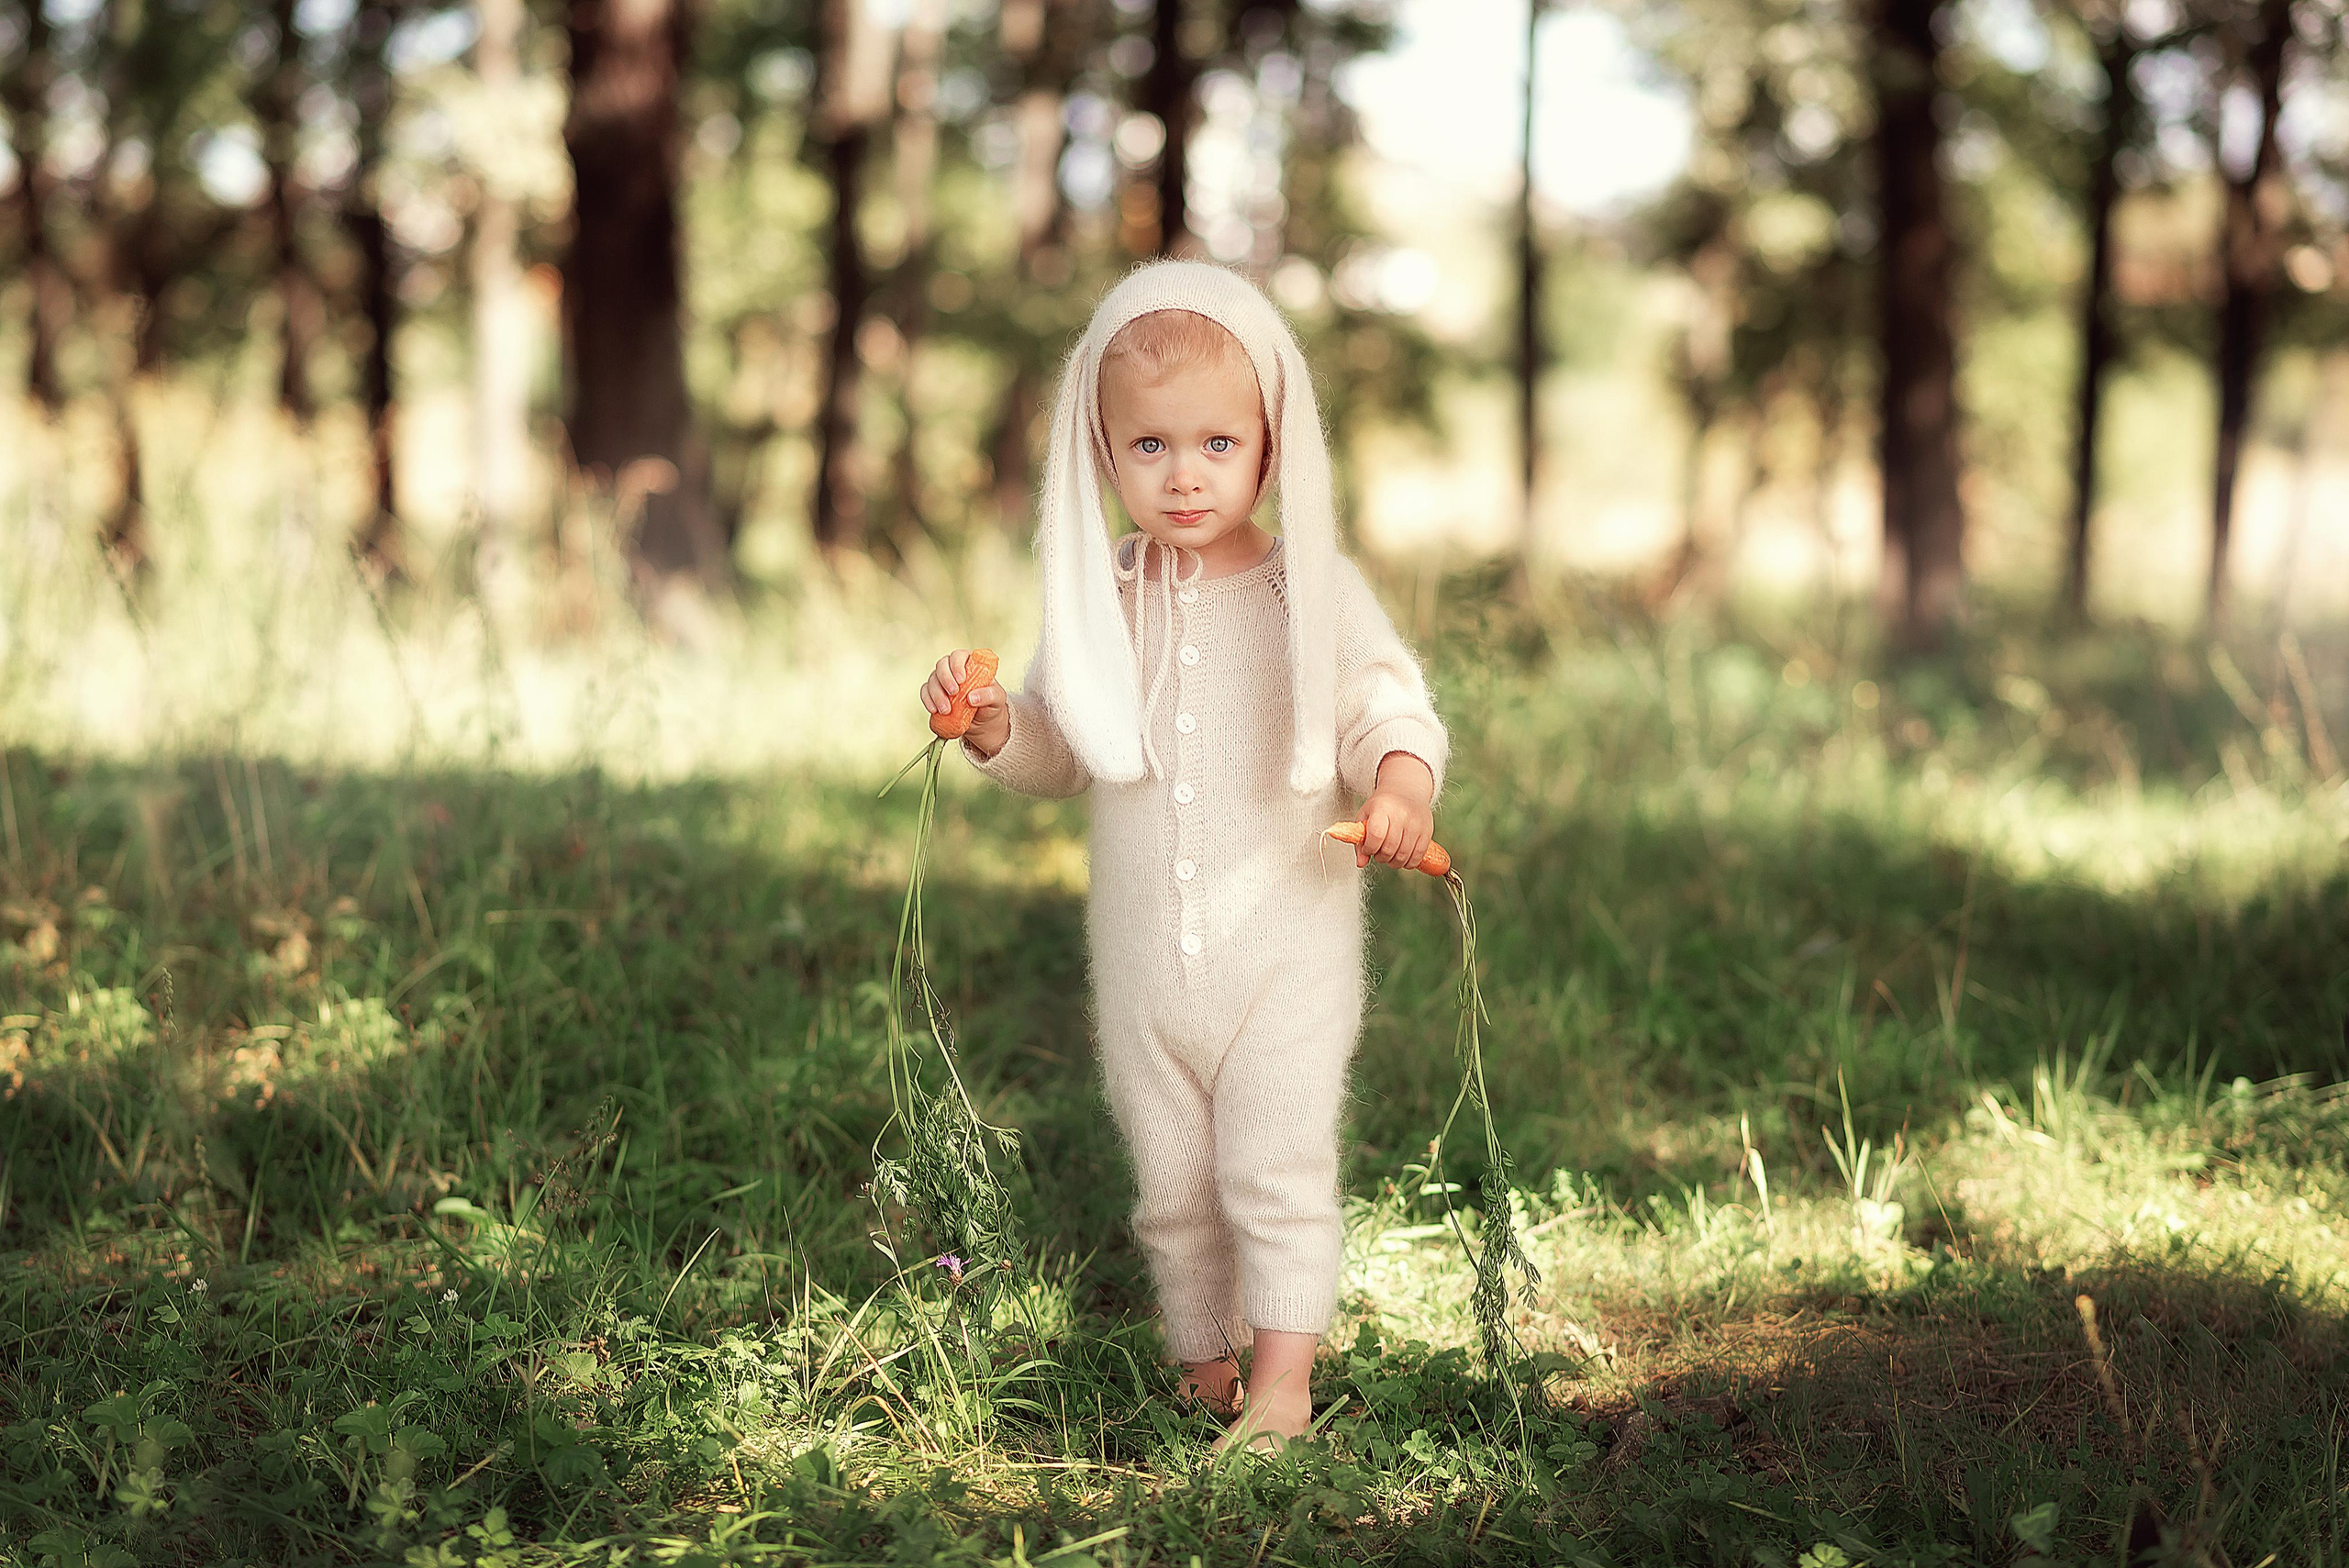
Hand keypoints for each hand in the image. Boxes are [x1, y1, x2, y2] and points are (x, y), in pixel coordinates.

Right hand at [921, 650, 1009, 758]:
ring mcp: (941, 680)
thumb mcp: (997, 699)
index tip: (961, 679)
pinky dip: (927, 700)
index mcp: (969, 663)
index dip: (957, 665)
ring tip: (946, 710)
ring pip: (932, 679)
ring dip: (937, 694)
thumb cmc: (991, 704)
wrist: (983, 722)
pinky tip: (933, 710)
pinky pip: (925, 692)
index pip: (959, 656)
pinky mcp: (934, 694)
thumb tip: (971, 698)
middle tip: (953, 693)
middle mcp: (953, 669)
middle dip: (945, 679)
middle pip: (942, 665)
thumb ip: (989, 695)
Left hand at [1355, 752, 1435, 870]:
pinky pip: (1418, 857)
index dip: (1369, 848)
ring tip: (1389, 854)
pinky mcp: (1427, 831)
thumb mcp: (1366, 816)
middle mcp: (1402, 814)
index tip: (1368, 848)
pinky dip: (1408, 863)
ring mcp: (1416, 823)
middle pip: (1389, 849)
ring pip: (1403, 856)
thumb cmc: (1383, 805)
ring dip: (1393, 862)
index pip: (1376, 835)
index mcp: (1383, 808)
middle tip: (1378, 852)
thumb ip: (1360, 840)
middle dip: (1380, 857)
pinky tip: (1402, 857)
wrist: (1407, 791)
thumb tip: (1361, 863)